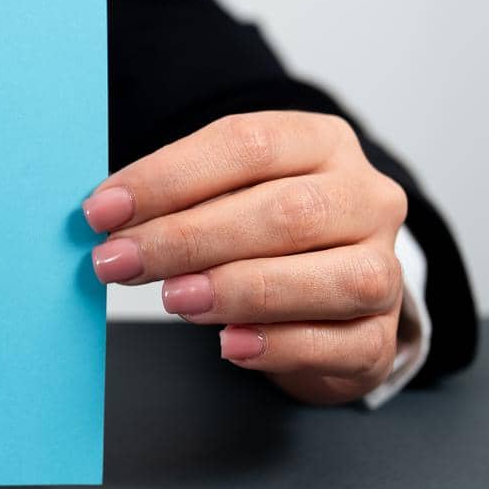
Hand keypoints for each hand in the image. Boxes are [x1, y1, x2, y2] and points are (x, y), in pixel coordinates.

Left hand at [83, 111, 409, 404]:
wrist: (323, 295)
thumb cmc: (258, 234)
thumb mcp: (221, 195)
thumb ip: (175, 199)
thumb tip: (103, 216)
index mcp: (320, 143)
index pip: (246, 146)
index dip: (168, 177)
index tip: (103, 210)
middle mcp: (365, 198)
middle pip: (286, 212)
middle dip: (188, 239)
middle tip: (119, 261)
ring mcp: (384, 266)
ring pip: (334, 277)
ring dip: (240, 290)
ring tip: (173, 300)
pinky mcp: (381, 336)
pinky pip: (341, 342)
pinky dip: (281, 344)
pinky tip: (229, 344)